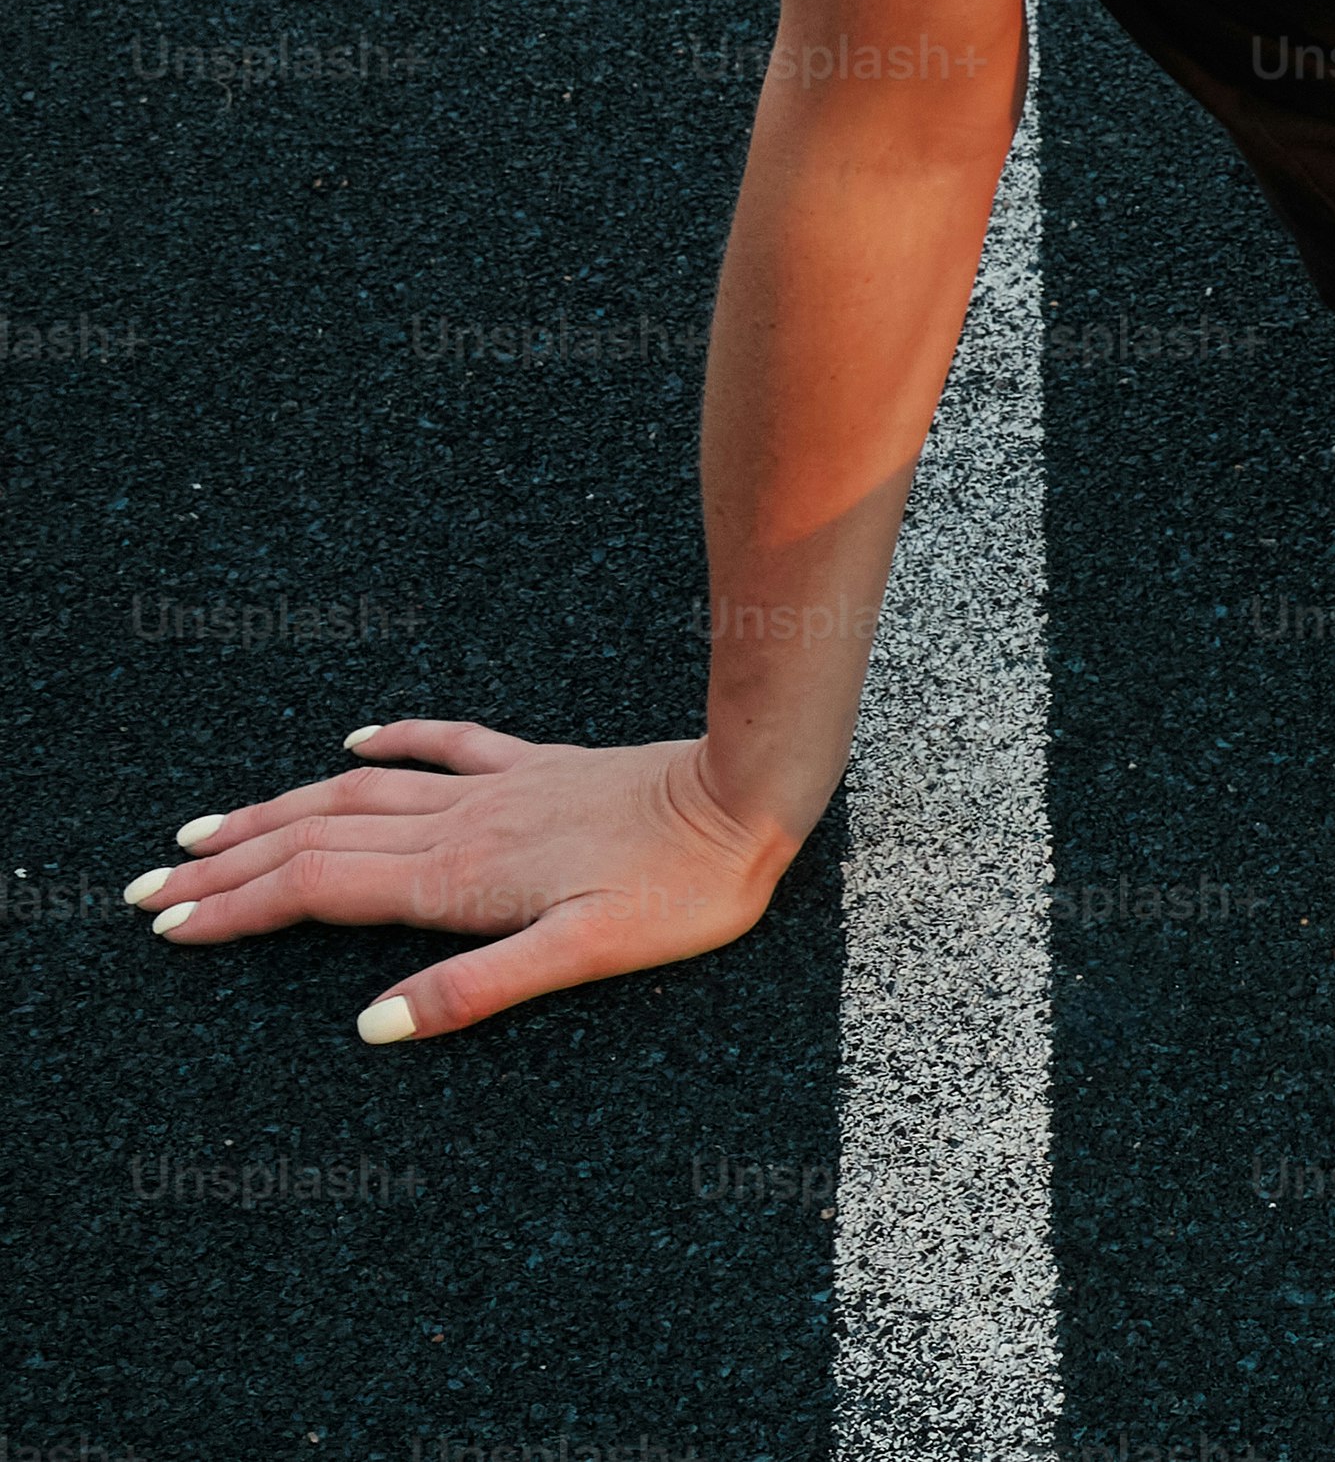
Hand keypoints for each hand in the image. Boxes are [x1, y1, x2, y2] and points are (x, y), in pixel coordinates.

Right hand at [123, 721, 797, 1041]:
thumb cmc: (683, 888)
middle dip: (228, 863)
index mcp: (460, 879)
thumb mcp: (583, 958)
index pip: (318, 891)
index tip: (167, 923)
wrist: (750, 793)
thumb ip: (475, 990)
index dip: (238, 908)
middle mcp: (463, 826)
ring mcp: (500, 790)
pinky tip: (359, 742)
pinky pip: (452, 747)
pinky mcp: (542, 768)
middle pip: (318, 840)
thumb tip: (370, 1026)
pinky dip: (397, 745)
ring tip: (213, 825)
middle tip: (149, 883)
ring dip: (281, 810)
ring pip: (363, 795)